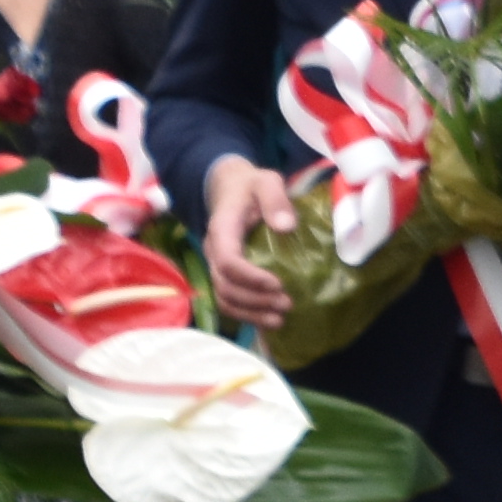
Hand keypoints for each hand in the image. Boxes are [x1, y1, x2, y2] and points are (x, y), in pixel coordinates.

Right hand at [201, 157, 293, 325]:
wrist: (230, 188)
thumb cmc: (250, 186)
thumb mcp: (266, 181)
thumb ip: (275, 198)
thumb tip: (286, 226)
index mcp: (222, 230)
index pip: (229, 261)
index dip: (251, 277)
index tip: (278, 284)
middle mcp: (214, 251)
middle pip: (225, 286)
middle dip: (255, 300)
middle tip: (286, 304)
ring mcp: (217, 264)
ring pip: (224, 298)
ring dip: (250, 313)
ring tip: (279, 320)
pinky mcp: (225, 273)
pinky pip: (229, 300)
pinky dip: (247, 314)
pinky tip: (269, 321)